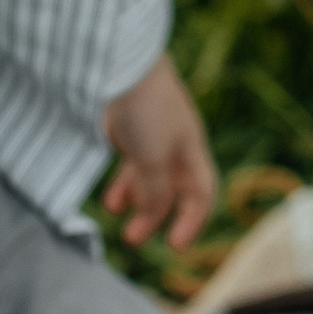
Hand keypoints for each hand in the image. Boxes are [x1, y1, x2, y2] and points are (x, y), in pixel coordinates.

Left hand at [101, 54, 216, 249]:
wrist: (122, 67)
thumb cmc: (146, 111)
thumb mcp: (153, 159)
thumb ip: (155, 191)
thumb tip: (153, 214)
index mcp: (192, 149)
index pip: (202, 192)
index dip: (193, 220)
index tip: (175, 246)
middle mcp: (177, 145)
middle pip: (174, 189)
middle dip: (156, 216)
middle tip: (132, 238)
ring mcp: (153, 136)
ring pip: (150, 178)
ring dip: (136, 201)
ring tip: (115, 216)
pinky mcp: (130, 129)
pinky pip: (132, 165)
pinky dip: (122, 184)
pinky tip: (109, 197)